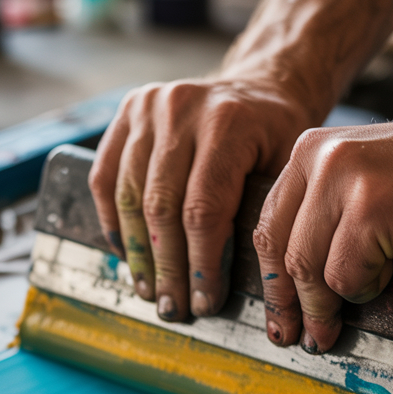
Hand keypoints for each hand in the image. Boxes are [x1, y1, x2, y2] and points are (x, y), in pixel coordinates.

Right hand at [88, 76, 313, 321]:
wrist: (260, 86)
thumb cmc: (276, 136)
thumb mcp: (287, 170)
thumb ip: (261, 216)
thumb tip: (237, 285)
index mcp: (228, 122)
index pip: (202, 210)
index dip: (200, 264)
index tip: (204, 301)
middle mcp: (182, 108)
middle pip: (161, 208)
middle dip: (167, 268)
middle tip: (173, 307)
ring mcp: (149, 106)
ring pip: (129, 196)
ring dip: (138, 252)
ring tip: (149, 289)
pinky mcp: (127, 111)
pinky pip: (106, 177)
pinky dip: (112, 220)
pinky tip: (127, 253)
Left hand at [253, 106, 392, 351]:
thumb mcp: (366, 183)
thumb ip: (327, 218)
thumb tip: (298, 291)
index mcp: (309, 151)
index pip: (269, 227)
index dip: (272, 281)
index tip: (280, 314)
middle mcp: (319, 158)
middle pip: (283, 252)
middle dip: (294, 306)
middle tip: (308, 337)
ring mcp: (344, 179)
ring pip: (311, 269)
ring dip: (331, 305)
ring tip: (347, 320)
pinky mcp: (372, 207)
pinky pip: (346, 275)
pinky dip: (366, 289)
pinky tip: (390, 276)